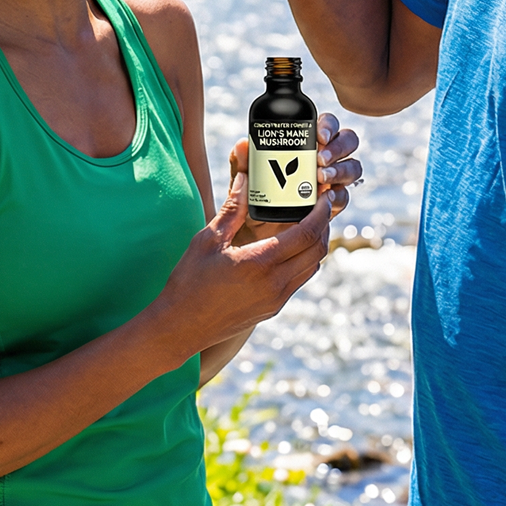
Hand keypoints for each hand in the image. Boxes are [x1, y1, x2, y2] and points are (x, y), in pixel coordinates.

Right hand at [156, 172, 333, 354]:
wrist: (181, 327)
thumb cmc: (189, 282)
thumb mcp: (208, 240)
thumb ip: (232, 210)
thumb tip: (245, 178)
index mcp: (261, 262)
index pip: (307, 234)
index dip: (320, 213)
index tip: (323, 197)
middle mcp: (275, 284)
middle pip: (317, 251)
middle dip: (324, 226)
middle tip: (320, 207)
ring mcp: (276, 299)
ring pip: (311, 268)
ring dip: (316, 245)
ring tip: (310, 225)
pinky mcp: (272, 309)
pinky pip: (298, 281)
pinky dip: (304, 262)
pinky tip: (291, 249)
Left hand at [227, 112, 360, 241]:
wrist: (256, 232)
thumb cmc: (252, 198)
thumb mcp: (244, 180)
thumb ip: (241, 164)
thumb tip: (242, 145)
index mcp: (306, 144)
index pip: (326, 125)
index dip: (328, 125)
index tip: (319, 135)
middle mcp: (325, 159)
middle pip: (347, 141)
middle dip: (339, 146)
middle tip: (320, 158)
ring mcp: (331, 181)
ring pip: (352, 167)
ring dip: (341, 170)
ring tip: (321, 178)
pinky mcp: (332, 204)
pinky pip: (343, 196)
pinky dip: (337, 195)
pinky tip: (325, 197)